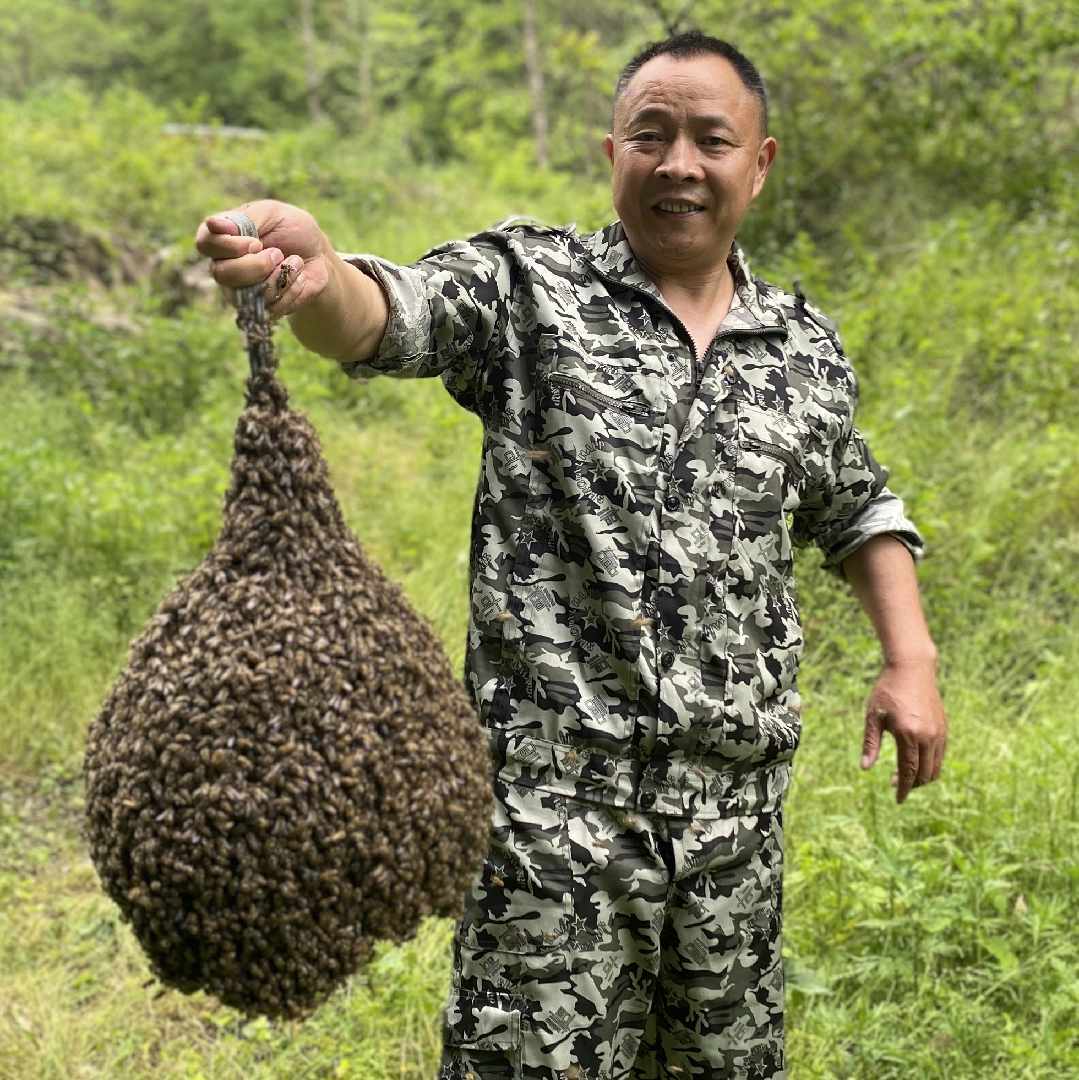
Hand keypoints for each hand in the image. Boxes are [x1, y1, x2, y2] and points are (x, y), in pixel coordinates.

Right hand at [194, 199, 330, 318]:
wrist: (319, 255)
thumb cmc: (292, 229)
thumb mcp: (272, 213)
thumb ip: (244, 219)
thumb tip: (213, 224)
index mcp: (222, 238)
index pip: (205, 244)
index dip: (229, 246)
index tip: (255, 242)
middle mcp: (225, 266)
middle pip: (221, 274)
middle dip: (256, 265)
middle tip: (277, 253)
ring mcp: (241, 291)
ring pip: (247, 295)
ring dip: (279, 277)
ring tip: (294, 262)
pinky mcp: (262, 309)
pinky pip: (271, 308)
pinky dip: (292, 289)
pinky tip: (299, 278)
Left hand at [860, 660, 946, 803]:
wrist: (912, 669)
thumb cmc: (887, 691)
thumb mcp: (873, 716)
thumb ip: (870, 744)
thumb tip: (865, 769)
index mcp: (908, 734)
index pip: (908, 771)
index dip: (904, 789)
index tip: (898, 800)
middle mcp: (928, 736)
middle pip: (924, 774)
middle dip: (912, 785)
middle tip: (895, 785)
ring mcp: (939, 732)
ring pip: (935, 767)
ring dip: (922, 777)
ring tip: (905, 776)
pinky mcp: (944, 728)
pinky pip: (940, 755)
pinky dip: (931, 765)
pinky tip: (916, 762)